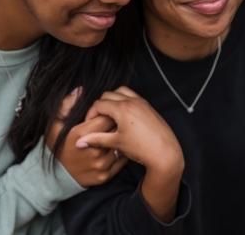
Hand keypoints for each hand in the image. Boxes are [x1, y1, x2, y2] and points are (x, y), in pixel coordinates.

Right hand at [46, 87, 127, 187]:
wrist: (56, 178)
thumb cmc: (56, 148)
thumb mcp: (55, 125)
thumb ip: (66, 106)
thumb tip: (79, 90)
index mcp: (82, 134)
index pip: (106, 116)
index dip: (106, 112)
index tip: (103, 113)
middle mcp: (94, 150)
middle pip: (115, 129)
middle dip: (115, 122)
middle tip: (111, 121)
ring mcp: (102, 165)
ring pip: (120, 144)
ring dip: (120, 137)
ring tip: (114, 134)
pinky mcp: (106, 176)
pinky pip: (121, 159)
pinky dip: (121, 151)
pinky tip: (115, 148)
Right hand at [75, 86, 183, 222]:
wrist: (166, 154)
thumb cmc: (141, 149)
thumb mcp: (116, 143)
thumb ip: (96, 139)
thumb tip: (78, 142)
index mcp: (122, 109)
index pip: (99, 104)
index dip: (90, 114)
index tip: (89, 124)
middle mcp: (132, 101)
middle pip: (108, 95)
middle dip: (100, 105)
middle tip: (98, 120)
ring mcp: (142, 102)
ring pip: (121, 91)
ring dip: (112, 100)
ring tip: (109, 115)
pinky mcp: (149, 106)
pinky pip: (132, 96)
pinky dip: (124, 100)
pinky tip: (123, 116)